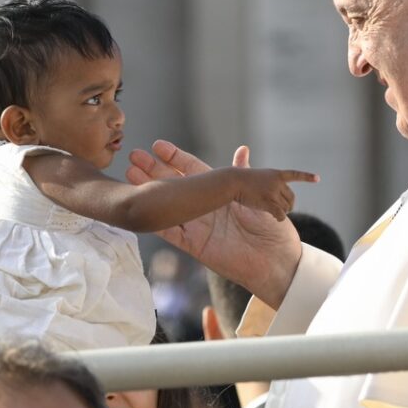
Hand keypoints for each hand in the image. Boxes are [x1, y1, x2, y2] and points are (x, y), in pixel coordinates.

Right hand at [127, 141, 306, 307]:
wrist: (277, 261)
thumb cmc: (271, 228)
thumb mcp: (258, 196)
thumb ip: (244, 174)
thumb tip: (242, 149)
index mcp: (219, 193)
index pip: (192, 170)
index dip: (174, 158)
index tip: (158, 146)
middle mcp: (205, 207)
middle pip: (174, 184)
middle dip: (153, 170)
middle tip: (134, 156)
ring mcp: (197, 225)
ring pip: (168, 205)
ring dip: (149, 191)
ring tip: (130, 174)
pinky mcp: (195, 245)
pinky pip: (171, 232)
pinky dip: (156, 221)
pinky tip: (139, 208)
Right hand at [232, 167, 318, 220]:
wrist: (232, 181)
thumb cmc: (238, 177)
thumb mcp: (248, 170)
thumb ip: (253, 168)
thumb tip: (244, 150)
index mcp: (276, 174)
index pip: (295, 175)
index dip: (307, 177)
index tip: (318, 179)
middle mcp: (278, 182)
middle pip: (291, 198)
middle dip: (288, 205)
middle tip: (280, 209)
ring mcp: (274, 191)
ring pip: (286, 207)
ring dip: (281, 212)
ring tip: (272, 211)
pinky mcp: (269, 201)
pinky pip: (280, 214)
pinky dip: (279, 217)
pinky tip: (275, 217)